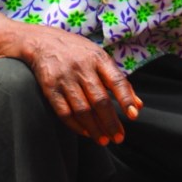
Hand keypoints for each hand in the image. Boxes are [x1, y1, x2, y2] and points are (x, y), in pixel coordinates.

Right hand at [24, 24, 141, 145]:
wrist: (42, 42)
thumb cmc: (78, 53)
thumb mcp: (100, 58)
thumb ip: (119, 82)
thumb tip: (138, 106)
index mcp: (98, 58)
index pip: (116, 80)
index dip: (126, 99)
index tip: (133, 116)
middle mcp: (81, 67)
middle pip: (99, 100)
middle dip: (110, 122)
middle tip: (118, 138)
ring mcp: (65, 78)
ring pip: (82, 110)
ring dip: (94, 129)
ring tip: (104, 140)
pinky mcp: (50, 88)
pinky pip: (64, 112)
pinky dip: (76, 125)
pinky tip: (86, 132)